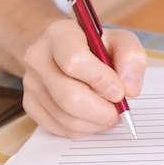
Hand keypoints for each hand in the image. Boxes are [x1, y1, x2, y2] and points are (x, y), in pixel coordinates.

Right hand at [22, 20, 146, 137]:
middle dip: (102, 111)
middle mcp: (38, 58)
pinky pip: (61, 129)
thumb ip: (131, 58)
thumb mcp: (120, 41)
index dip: (101, 81)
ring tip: (109, 113)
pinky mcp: (31, 105)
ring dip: (96, 123)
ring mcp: (31, 84)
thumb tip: (129, 88)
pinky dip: (85, 129)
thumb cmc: (96, 47)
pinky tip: (93, 117)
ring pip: (67, 118)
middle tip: (119, 111)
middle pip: (69, 97)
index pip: (74, 61)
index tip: (120, 92)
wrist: (65, 52)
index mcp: (59, 35)